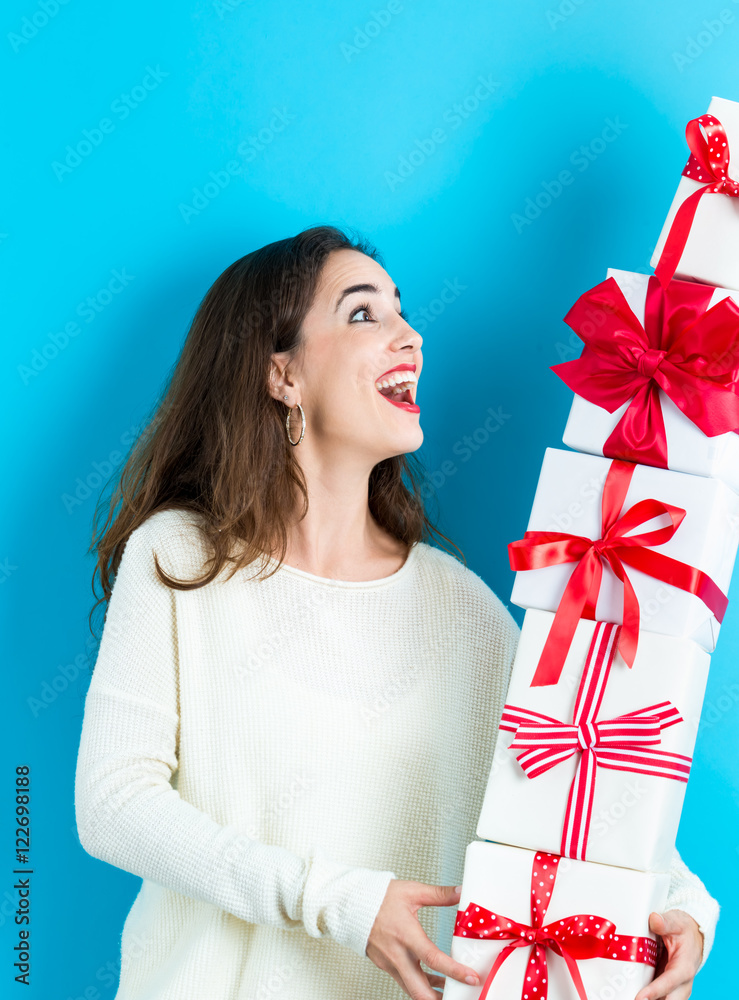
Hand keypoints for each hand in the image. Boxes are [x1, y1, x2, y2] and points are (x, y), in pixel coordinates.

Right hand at [366, 880, 480, 998]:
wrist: (351, 904)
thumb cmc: (379, 897)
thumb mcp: (411, 891)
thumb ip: (439, 894)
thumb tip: (461, 893)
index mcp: (406, 935)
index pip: (433, 959)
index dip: (454, 971)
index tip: (472, 977)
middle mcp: (397, 955)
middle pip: (420, 991)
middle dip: (440, 999)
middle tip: (460, 995)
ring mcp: (390, 963)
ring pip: (412, 990)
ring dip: (431, 995)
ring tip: (451, 991)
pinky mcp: (386, 966)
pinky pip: (405, 982)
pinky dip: (420, 985)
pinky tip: (434, 981)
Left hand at [634, 909, 703, 999]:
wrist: (693, 935)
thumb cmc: (684, 930)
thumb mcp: (676, 922)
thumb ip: (665, 922)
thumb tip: (654, 920)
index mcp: (684, 967)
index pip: (669, 982)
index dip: (655, 991)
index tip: (640, 998)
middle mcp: (682, 982)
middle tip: (633, 999)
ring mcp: (675, 987)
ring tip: (629, 997)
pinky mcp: (667, 987)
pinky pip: (659, 997)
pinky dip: (649, 997)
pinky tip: (632, 994)